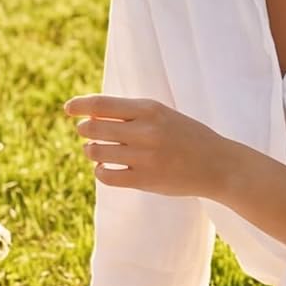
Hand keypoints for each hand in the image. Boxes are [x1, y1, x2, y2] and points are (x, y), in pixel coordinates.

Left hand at [65, 94, 241, 198]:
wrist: (217, 164)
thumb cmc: (186, 136)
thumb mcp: (162, 115)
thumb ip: (131, 114)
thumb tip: (90, 115)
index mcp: (150, 109)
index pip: (102, 105)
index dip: (80, 105)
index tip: (68, 108)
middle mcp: (145, 131)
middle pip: (94, 128)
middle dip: (84, 130)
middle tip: (85, 132)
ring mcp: (144, 157)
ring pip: (96, 152)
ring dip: (90, 151)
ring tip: (95, 150)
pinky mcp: (144, 180)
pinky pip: (106, 176)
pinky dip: (99, 171)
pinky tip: (104, 168)